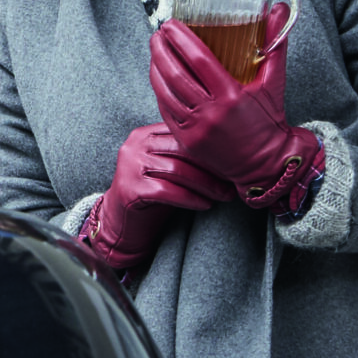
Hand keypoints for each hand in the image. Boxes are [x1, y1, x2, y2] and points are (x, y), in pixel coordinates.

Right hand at [81, 122, 232, 270]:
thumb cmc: (153, 194)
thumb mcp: (168, 167)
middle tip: (235, 180)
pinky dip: (190, 198)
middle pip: (182, 149)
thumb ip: (186, 153)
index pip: (184, 133)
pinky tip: (205, 205)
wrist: (122, 224)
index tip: (235, 160)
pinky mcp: (129, 189)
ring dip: (207, 185)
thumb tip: (232, 150)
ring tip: (225, 196)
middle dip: (213, 166)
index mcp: (146, 133)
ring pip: (177, 170)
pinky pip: (167, 191)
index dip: (212, 147)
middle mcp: (135, 145)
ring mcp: (129, 166)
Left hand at [149, 20, 324, 213]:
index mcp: (232, 96)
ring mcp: (196, 129)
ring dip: (155, 68)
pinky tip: (157, 77)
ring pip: (165, 92)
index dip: (182, 39)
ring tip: (155, 51)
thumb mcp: (273, 82)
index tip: (171, 24)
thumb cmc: (270, 120)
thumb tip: (279, 10)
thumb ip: (274, 45)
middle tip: (158, 33)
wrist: (266, 164)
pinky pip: (165, 111)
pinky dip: (159, 91)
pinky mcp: (186, 141)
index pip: (199, 60)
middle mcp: (211, 114)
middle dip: (161, 50)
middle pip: (176, 74)